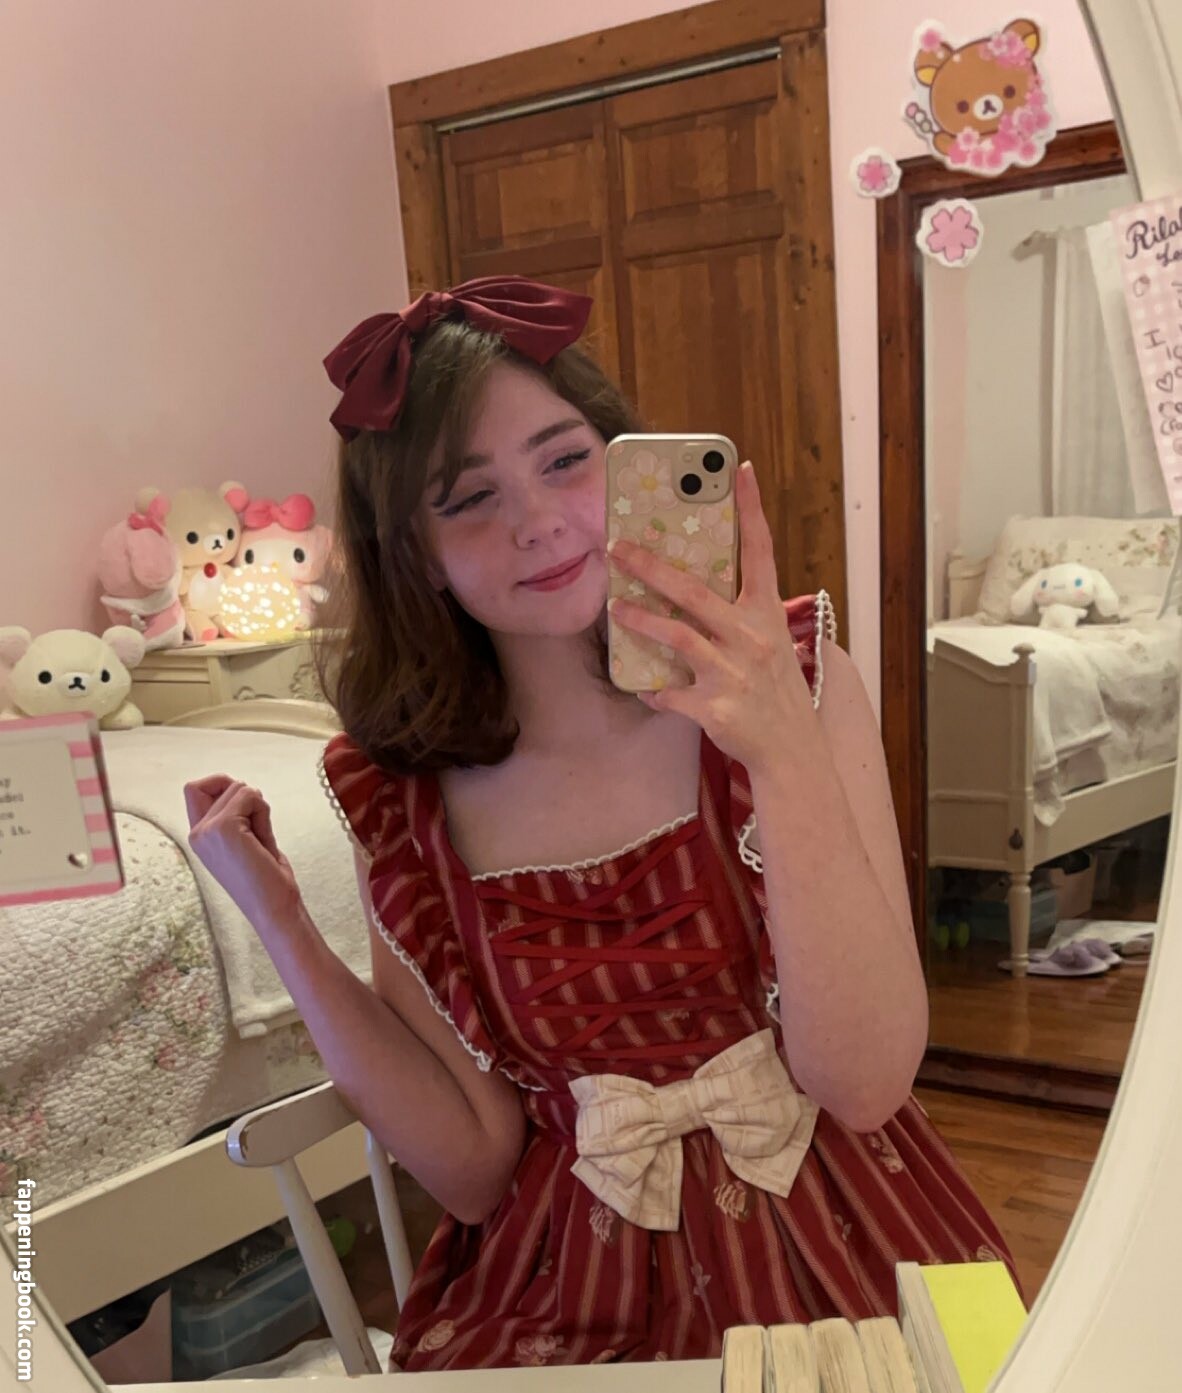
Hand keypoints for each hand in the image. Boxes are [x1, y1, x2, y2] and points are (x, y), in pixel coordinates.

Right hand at [184, 775, 304, 932]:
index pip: (194, 788)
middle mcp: (197, 832)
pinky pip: (250, 796)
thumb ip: (235, 815)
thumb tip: (241, 786)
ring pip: (240, 788)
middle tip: (257, 833)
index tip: (244, 805)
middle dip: (249, 799)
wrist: (273, 908)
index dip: (220, 784)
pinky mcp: (223, 828)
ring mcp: (207, 830)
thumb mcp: (245, 840)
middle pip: (223, 783)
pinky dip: (263, 813)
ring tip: (260, 841)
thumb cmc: (266, 877)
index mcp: (198, 835)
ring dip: (259, 809)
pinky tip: (263, 842)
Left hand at [607, 461, 813, 773]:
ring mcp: (734, 672)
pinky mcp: (715, 707)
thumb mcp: (769, 643)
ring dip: (641, 621)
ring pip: (677, 636)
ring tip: (615, 608)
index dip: (750, 509)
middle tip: (617, 546)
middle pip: (695, 591)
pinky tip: (645, 687)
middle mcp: (751, 637)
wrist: (792, 750)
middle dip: (651, 566)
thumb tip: (694, 588)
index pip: (761, 551)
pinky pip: (671, 693)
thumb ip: (739, 615)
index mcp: (766, 614)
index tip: (738, 470)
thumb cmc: (775, 690)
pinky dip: (655, 690)